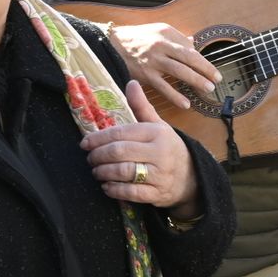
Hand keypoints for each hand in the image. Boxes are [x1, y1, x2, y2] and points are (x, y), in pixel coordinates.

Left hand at [81, 81, 201, 216]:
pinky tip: (107, 186)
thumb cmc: (168, 148)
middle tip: (89, 158)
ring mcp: (159, 175)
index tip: (85, 143)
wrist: (192, 176)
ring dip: (104, 172)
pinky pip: (131, 193)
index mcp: (156, 133)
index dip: (99, 138)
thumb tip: (131, 83)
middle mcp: (159, 152)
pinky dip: (115, 190)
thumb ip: (141, 107)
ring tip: (96, 171)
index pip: (121, 133)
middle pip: (120, 152)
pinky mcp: (157, 193)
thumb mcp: (158, 126)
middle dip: (99, 156)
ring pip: (124, 172)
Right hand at [107, 22, 220, 109]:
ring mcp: (153, 61)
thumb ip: (176, 38)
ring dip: (196, 81)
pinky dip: (175, 96)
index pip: (190, 48)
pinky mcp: (145, 75)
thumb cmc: (136, 38)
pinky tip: (186, 103)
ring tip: (208, 89)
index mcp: (167, 33)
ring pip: (180, 71)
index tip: (212, 70)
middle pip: (189, 58)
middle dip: (206, 69)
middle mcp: (161, 45)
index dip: (203, 60)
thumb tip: (192, 42)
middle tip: (217, 79)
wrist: (110, 44)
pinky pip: (163, 87)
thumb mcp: (157, 31)